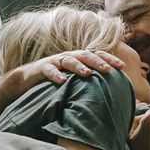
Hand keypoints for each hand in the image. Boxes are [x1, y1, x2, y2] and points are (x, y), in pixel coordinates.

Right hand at [0, 49, 123, 101]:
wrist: (27, 80)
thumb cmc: (55, 82)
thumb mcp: (74, 81)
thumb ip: (89, 82)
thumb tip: (111, 94)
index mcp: (79, 59)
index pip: (97, 55)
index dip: (109, 59)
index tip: (122, 67)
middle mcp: (69, 57)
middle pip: (86, 55)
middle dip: (98, 62)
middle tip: (109, 70)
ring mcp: (55, 61)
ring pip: (69, 60)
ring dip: (79, 66)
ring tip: (88, 74)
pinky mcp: (42, 68)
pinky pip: (50, 70)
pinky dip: (56, 75)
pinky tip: (63, 81)